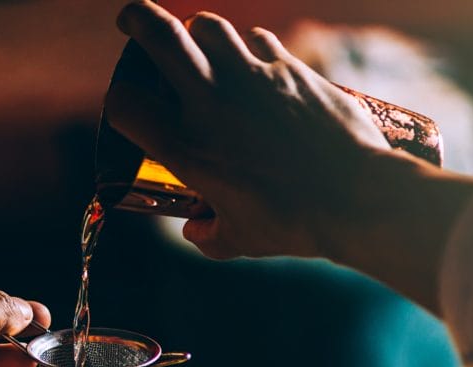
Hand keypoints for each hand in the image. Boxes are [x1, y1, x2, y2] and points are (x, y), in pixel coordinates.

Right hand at [107, 2, 393, 259]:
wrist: (356, 197)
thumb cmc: (292, 223)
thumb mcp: (238, 239)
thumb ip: (208, 233)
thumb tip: (195, 229)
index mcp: (185, 146)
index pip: (124, 105)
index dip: (116, 104)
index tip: (124, 109)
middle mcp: (209, 102)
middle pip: (158, 35)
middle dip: (137, 20)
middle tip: (131, 22)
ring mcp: (250, 78)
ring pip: (209, 26)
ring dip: (197, 32)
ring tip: (198, 44)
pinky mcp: (290, 69)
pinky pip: (259, 41)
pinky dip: (248, 48)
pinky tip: (254, 64)